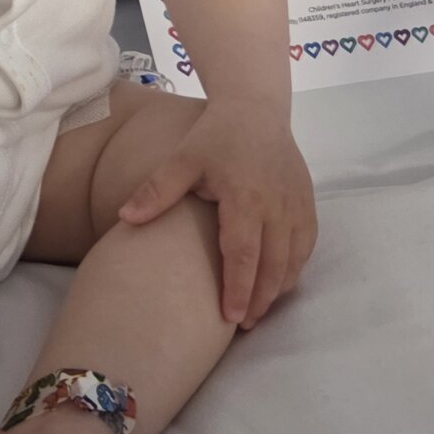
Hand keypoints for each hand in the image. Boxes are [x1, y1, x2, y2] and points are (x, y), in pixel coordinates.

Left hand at [119, 99, 315, 328]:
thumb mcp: (183, 158)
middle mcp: (277, 205)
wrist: (255, 109)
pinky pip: (307, 244)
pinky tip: (278, 282)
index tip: (230, 318)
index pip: (244, 254)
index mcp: (246, 197)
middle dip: (260, 299)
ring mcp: (297, 204)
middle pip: (273, 265)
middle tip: (243, 324)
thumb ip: (157, 190)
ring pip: (293, 259)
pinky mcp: (308, 201)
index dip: (239, 289)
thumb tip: (125, 218)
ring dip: (278, 288)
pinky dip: (294, 267)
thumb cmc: (215, 136)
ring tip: (258, 311)